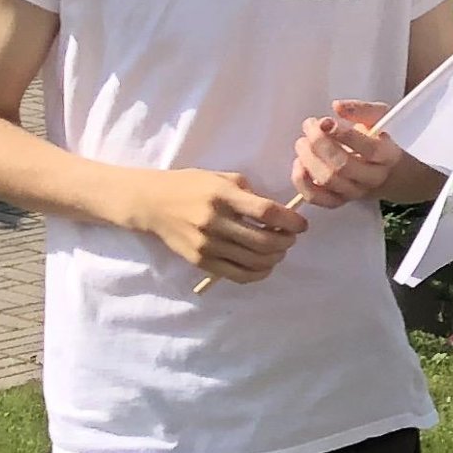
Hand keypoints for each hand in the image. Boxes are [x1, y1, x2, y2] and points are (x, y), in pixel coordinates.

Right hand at [137, 170, 306, 281]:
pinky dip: (258, 273)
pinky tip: (264, 265)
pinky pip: (237, 274)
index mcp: (223, 196)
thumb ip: (249, 194)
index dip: (290, 221)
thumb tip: (278, 213)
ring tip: (278, 250)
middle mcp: (215, 221)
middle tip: (290, 238)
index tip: (301, 225)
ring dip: (275, 258)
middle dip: (286, 241)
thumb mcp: (221, 178)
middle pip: (264, 240)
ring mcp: (207, 244)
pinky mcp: (200, 261)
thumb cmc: (190, 186)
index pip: (266, 212)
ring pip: (254, 261)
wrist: (151, 203)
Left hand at [291, 101, 407, 208]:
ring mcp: (355, 192)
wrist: (388, 174)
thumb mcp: (379, 119)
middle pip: (343, 166)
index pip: (369, 149)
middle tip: (309, 126)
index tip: (326, 121)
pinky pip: (316, 197)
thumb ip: (361, 110)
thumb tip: (337, 106)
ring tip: (303, 141)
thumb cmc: (380, 142)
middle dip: (319, 143)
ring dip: (308, 158)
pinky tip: (299, 163)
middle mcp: (372, 178)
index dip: (345, 135)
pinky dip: (302, 181)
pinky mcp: (338, 201)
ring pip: (328, 180)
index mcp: (388, 156)